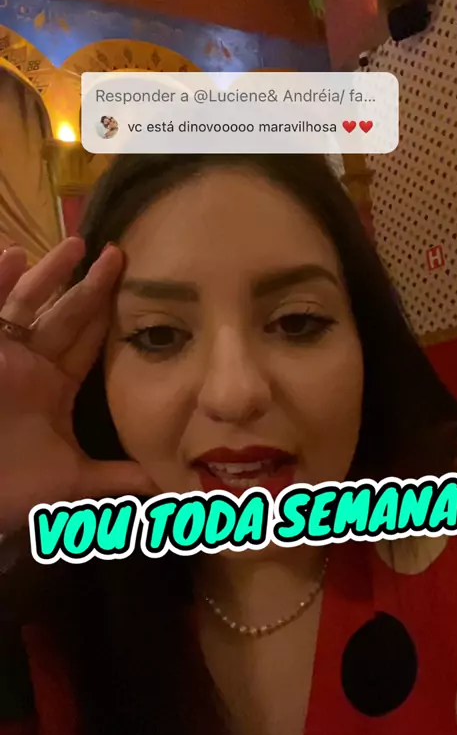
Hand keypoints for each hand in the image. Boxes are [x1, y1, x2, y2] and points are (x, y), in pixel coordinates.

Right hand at [0, 236, 156, 532]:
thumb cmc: (13, 489)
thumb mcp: (72, 482)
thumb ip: (116, 478)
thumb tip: (162, 482)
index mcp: (55, 386)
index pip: (87, 341)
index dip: (107, 313)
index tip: (133, 283)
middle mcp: (31, 364)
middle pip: (64, 315)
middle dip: (89, 285)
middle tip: (116, 253)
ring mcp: (3, 356)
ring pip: (28, 306)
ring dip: (47, 275)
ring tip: (74, 246)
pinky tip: (11, 256)